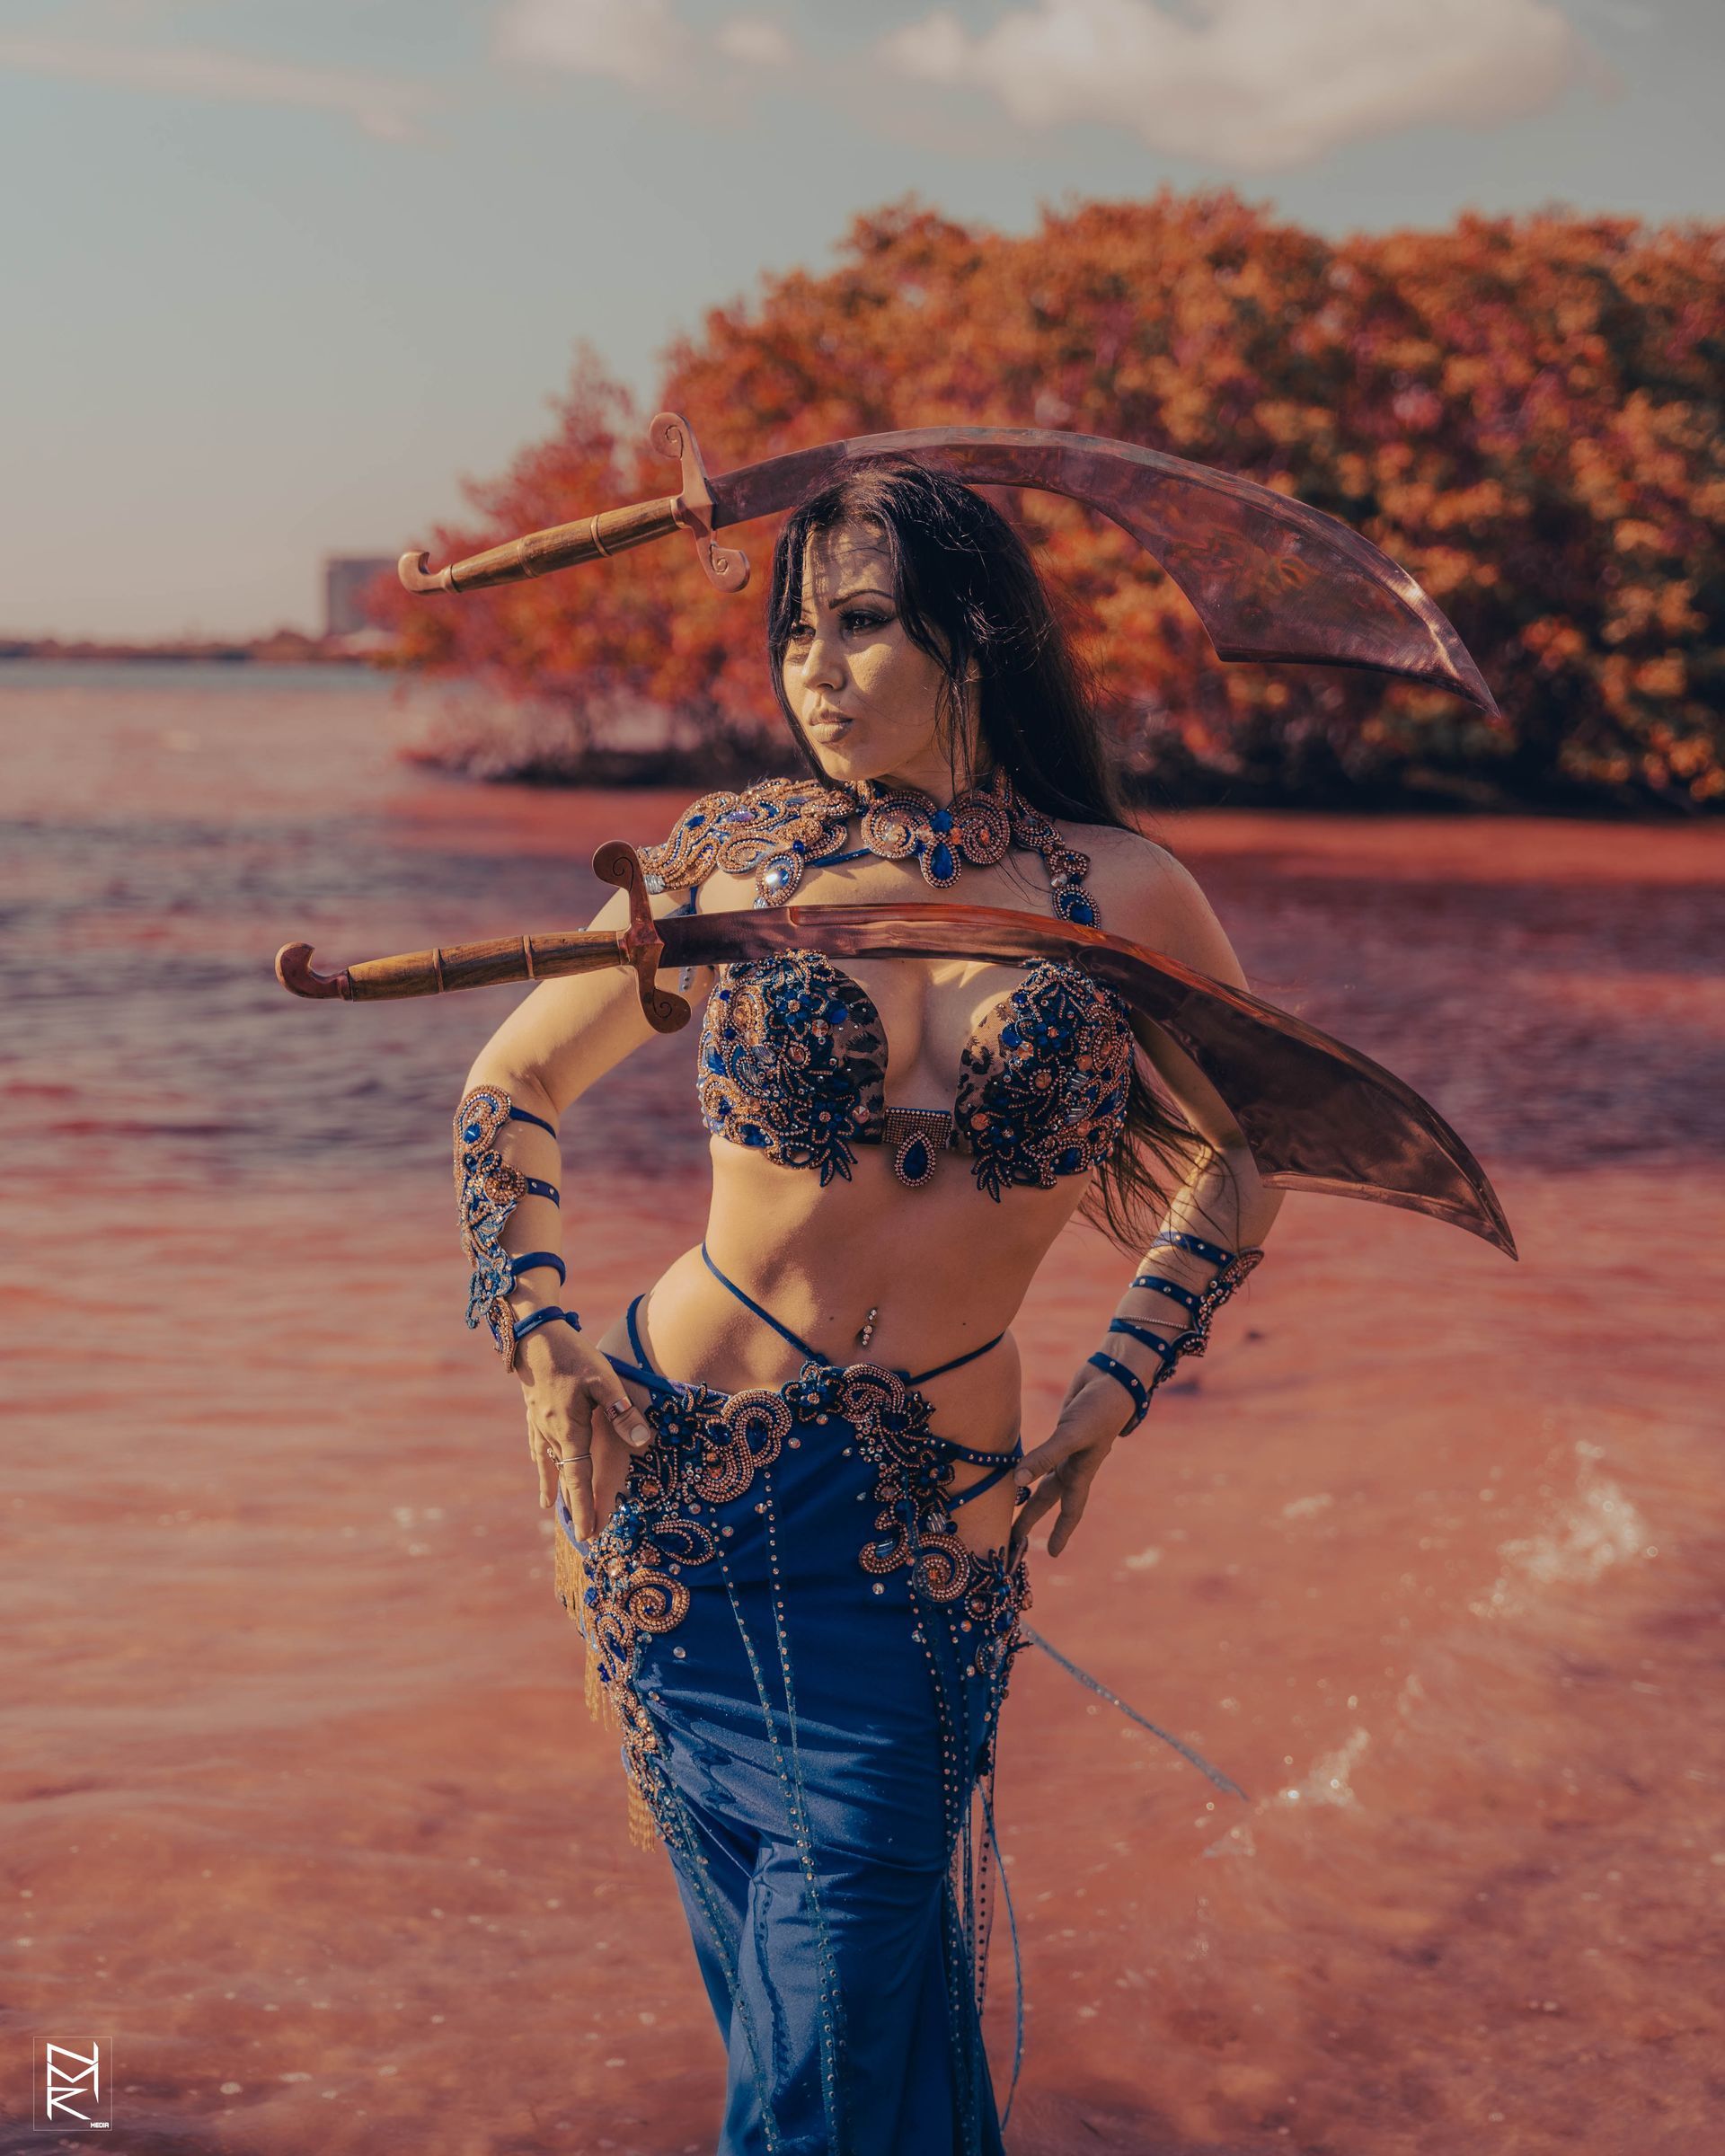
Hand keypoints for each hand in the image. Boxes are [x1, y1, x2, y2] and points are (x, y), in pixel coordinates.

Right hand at [515, 1320, 652, 1540]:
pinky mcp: (533, 1410)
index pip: (579, 1478)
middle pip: (565, 1476)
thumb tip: (642, 1443)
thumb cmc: (572, 1355)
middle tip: (580, 1534)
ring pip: (548, 1463)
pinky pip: (536, 1445)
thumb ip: (621, 1413)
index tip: (588, 1533)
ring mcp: (538, 1423)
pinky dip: (540, 1462)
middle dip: (573, 1505)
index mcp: (569, 1430)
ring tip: (549, 1507)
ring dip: (553, 1486)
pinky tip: (538, 1468)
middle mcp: (551, 1433)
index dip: (584, 1507)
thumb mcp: (604, 1381)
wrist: (533, 1335)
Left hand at [1009, 1361, 1134, 1561]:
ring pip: (1042, 1474)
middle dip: (1032, 1516)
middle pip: (1048, 1496)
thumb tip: (1017, 1481)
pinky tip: (1014, 1460)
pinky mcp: (1059, 1427)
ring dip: (1027, 1488)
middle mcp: (1073, 1463)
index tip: (1052, 1555)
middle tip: (1013, 1536)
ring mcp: (1065, 1446)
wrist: (1113, 1376)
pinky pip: (1039, 1449)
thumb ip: (1044, 1457)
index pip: (1069, 1510)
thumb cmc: (1100, 1409)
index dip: (1060, 1532)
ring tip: (1007, 1500)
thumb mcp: (1072, 1436)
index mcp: (1081, 1472)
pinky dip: (1027, 1458)